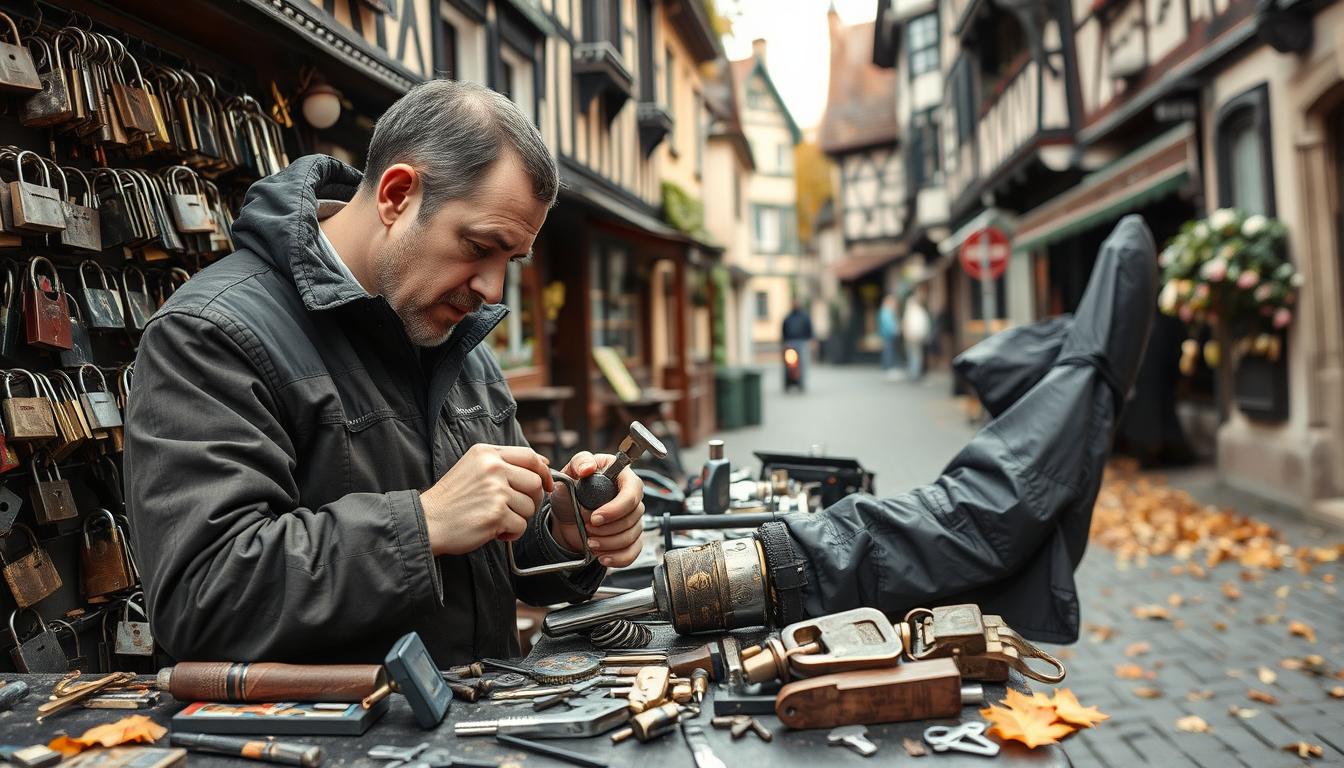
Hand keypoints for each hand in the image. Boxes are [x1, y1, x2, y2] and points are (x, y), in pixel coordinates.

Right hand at [419, 444, 552, 555]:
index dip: (543, 471)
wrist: (427, 521)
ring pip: (530, 507)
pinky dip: (510, 534)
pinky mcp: (496, 514)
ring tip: (496, 519)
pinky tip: (492, 530)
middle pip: (535, 483)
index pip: (529, 456)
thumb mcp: (473, 468)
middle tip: (514, 509)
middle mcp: (493, 468)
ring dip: (517, 518)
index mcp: (487, 453)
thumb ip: (503, 463)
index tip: (547, 483)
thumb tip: (542, 463)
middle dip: (531, 500)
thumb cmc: (451, 499)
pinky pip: (520, 526)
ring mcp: (495, 491)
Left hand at [550, 452, 644, 567]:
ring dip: (609, 543)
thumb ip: (579, 463)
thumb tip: (588, 467)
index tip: (595, 517)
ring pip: (632, 536)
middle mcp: (631, 497)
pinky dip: (618, 557)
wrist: (566, 518)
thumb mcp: (569, 474)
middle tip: (588, 528)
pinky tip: (603, 556)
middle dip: (608, 529)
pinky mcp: (631, 537)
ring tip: (590, 542)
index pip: (632, 492)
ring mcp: (633, 519)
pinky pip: (633, 551)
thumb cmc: (570, 492)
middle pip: (633, 517)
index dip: (615, 509)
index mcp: (621, 477)